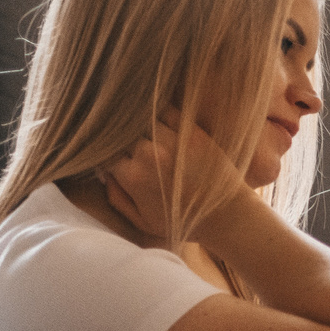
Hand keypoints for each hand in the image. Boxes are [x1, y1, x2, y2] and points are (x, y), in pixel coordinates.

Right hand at [96, 107, 246, 241]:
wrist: (227, 216)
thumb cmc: (183, 222)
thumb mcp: (143, 222)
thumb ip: (117, 199)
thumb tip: (102, 174)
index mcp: (133, 178)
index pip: (105, 152)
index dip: (105, 152)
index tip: (110, 153)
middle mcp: (149, 156)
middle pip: (122, 133)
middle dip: (121, 137)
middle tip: (125, 139)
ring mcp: (172, 142)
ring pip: (141, 118)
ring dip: (137, 121)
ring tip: (137, 124)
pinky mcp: (193, 133)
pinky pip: (167, 109)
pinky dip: (157, 108)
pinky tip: (155, 112)